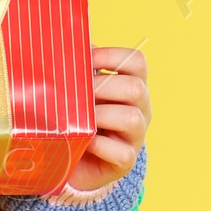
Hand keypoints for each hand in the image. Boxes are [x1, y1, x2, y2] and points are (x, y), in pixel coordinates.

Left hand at [55, 45, 150, 199]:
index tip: (87, 59)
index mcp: (132, 85)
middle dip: (103, 87)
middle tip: (76, 94)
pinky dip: (100, 145)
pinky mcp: (125, 160)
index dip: (112, 56)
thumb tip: (69, 48)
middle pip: (136, 88)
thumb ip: (80, 72)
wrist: (75, 162)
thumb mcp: (80, 93)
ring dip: (101, 115)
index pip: (137, 62)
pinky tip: (84, 141)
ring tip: (79, 118)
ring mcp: (135, 135)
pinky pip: (122, 152)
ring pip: (132, 118)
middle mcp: (140, 108)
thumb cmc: (79, 120)